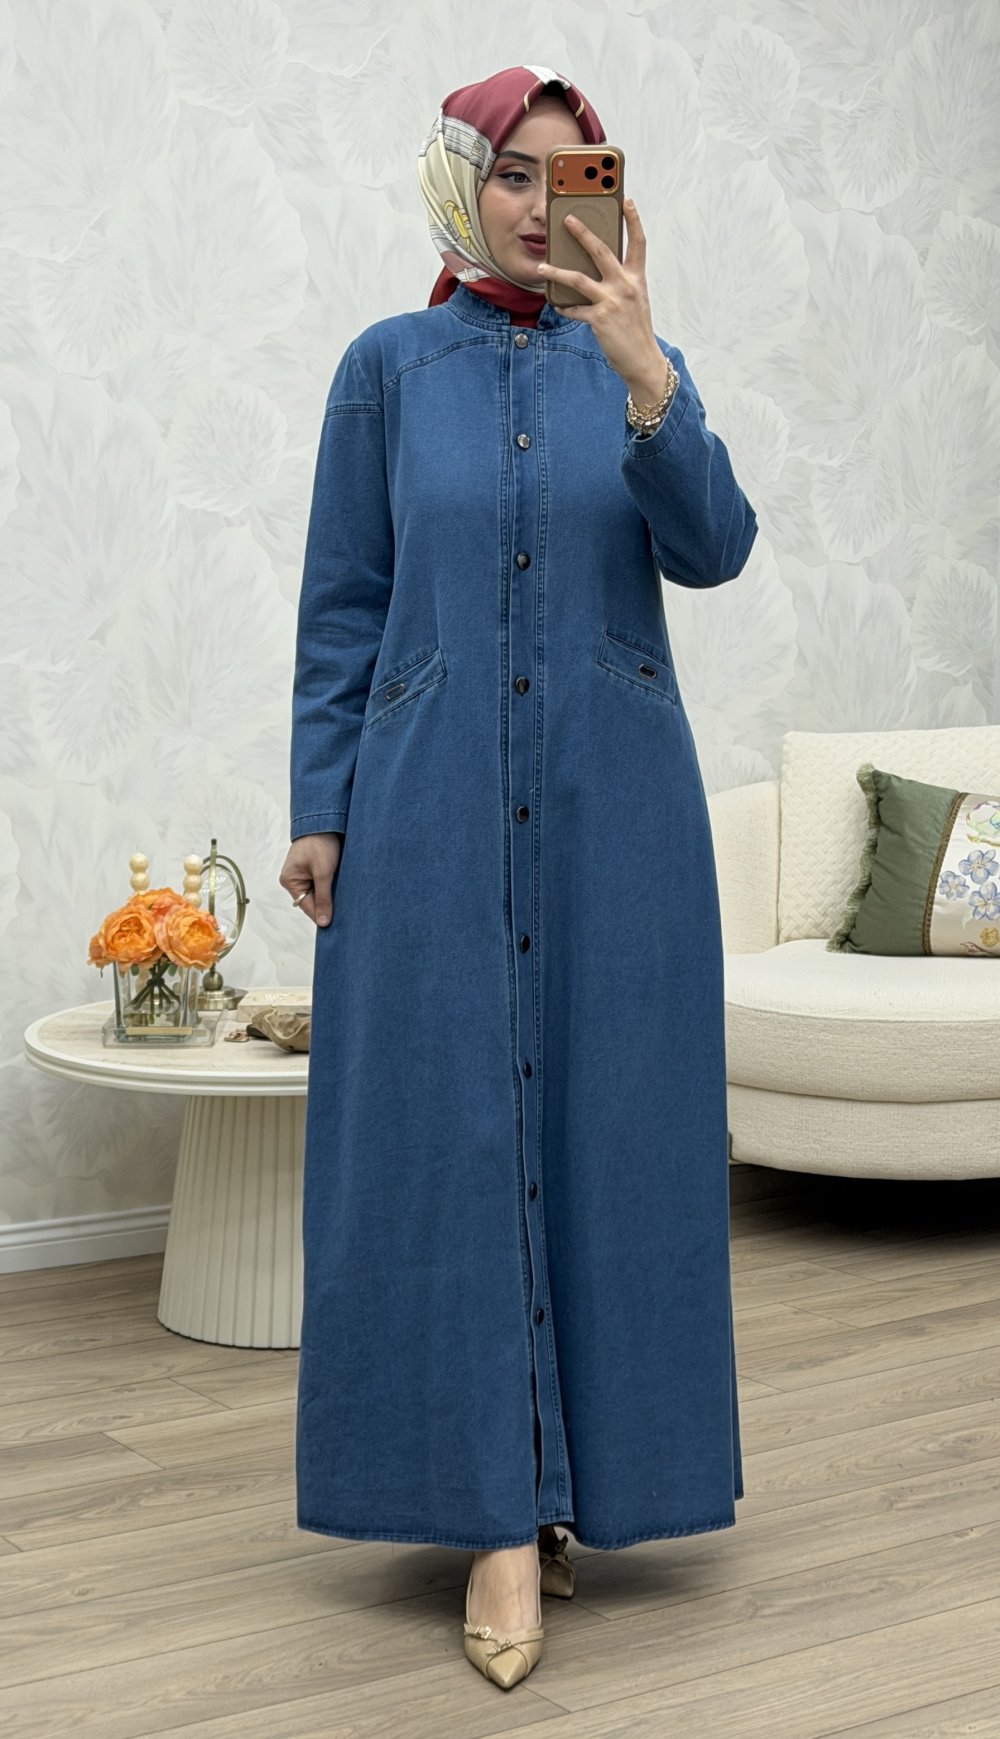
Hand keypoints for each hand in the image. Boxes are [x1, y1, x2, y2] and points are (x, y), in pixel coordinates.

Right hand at [279, 832, 342, 926]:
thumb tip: (323, 921)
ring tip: (344, 896)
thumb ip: (323, 898)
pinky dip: (332, 886)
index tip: (336, 924)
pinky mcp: (314, 870)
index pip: (306, 906)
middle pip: (312, 901)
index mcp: (290, 881)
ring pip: (319, 893)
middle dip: (327, 904)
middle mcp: (294, 880)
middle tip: (345, 911)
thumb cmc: (320, 843)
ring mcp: (304, 875)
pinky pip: (322, 884)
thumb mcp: (323, 872)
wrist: (325, 821)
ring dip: (331, 894)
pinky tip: (342, 887)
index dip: (321, 915)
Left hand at [534, 199, 663, 393]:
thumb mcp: (634, 300)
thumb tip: (595, 271)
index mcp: (637, 278)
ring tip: (541, 268)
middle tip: (567, 219)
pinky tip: (557, 304)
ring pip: (578, 279)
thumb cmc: (636, 330)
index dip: (633, 220)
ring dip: (556, 272)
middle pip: (601, 251)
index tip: (626, 201)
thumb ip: (620, 283)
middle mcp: (626, 285)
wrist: (642, 360)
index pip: (638, 243)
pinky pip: (574, 309)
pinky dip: (564, 307)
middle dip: (583, 233)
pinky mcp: (599, 319)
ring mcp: (612, 301)